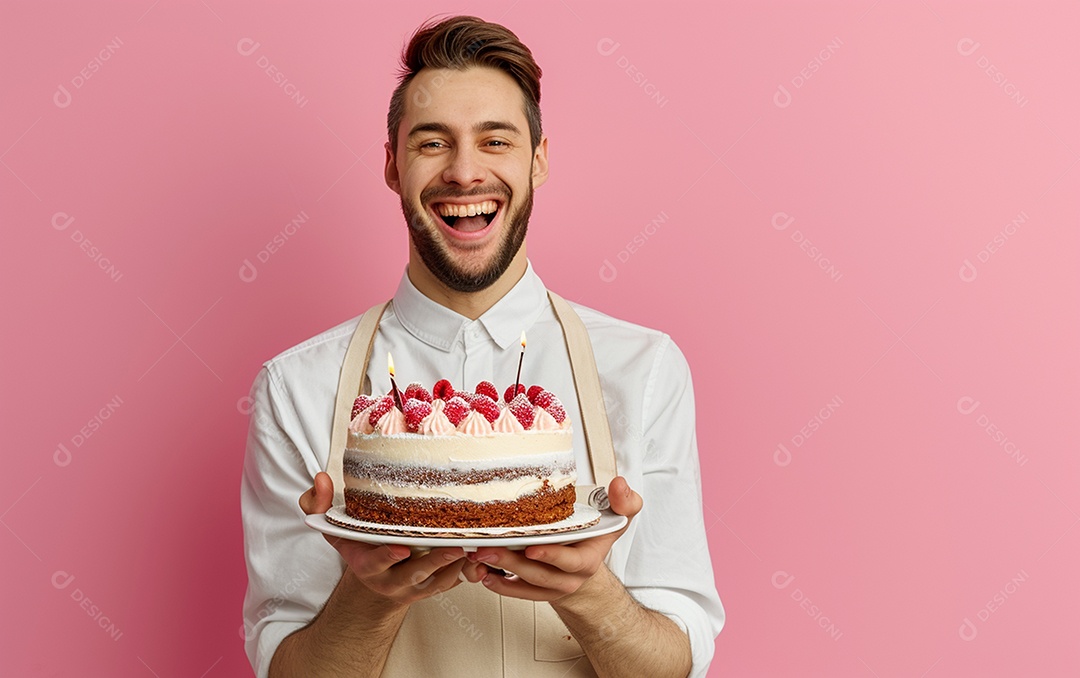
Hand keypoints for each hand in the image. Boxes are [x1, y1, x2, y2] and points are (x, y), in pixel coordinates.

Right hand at [300, 472, 467, 604]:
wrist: (374, 579)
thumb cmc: (357, 545)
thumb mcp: (333, 527)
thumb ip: (318, 504)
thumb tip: (321, 478)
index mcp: (365, 563)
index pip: (376, 561)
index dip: (387, 555)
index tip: (400, 547)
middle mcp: (391, 578)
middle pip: (415, 573)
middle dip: (434, 561)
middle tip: (451, 546)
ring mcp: (414, 586)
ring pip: (439, 580)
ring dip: (457, 564)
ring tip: (472, 546)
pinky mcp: (433, 588)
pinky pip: (452, 583)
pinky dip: (466, 570)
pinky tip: (478, 552)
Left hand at [466, 476, 642, 600]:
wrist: (585, 564)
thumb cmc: (595, 537)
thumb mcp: (617, 516)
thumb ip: (625, 500)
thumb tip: (619, 484)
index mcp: (587, 559)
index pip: (572, 562)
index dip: (552, 556)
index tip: (532, 547)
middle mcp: (569, 577)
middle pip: (540, 575)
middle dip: (512, 562)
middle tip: (489, 548)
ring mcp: (550, 586)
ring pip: (523, 583)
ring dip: (499, 571)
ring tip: (479, 556)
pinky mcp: (533, 589)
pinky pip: (514, 592)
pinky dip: (497, 583)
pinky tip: (482, 572)